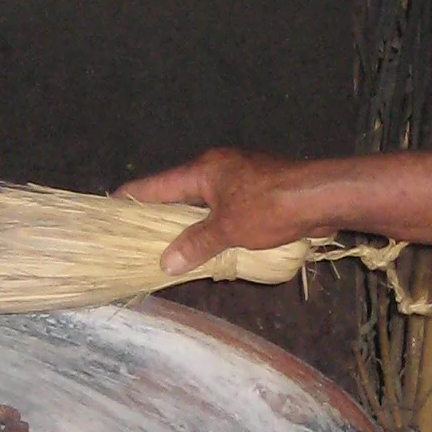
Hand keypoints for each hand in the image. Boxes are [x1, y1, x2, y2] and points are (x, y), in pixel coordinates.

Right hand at [119, 150, 309, 277]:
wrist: (322, 197)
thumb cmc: (271, 206)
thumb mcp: (228, 229)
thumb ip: (196, 245)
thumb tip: (166, 261)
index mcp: (203, 170)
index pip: (156, 185)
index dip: (131, 198)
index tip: (109, 208)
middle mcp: (218, 169)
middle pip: (179, 195)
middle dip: (163, 219)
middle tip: (141, 239)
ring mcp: (240, 178)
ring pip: (205, 205)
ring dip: (194, 227)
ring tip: (177, 251)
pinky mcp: (259, 190)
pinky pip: (227, 210)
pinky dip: (218, 228)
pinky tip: (218, 249)